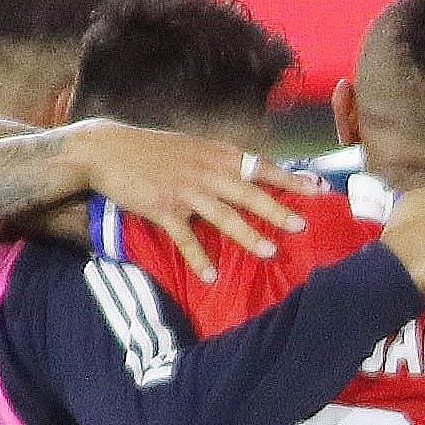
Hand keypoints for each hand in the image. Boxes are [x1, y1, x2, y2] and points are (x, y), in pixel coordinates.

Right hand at [75, 121, 316, 278]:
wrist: (106, 149)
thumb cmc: (153, 150)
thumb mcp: (193, 148)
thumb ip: (220, 163)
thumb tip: (251, 174)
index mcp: (216, 154)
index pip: (260, 166)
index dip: (290, 179)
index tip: (318, 189)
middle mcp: (205, 171)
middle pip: (249, 192)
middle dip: (277, 210)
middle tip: (301, 226)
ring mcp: (185, 190)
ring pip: (223, 215)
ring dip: (247, 236)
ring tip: (269, 253)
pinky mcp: (163, 209)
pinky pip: (185, 238)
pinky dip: (198, 258)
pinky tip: (211, 276)